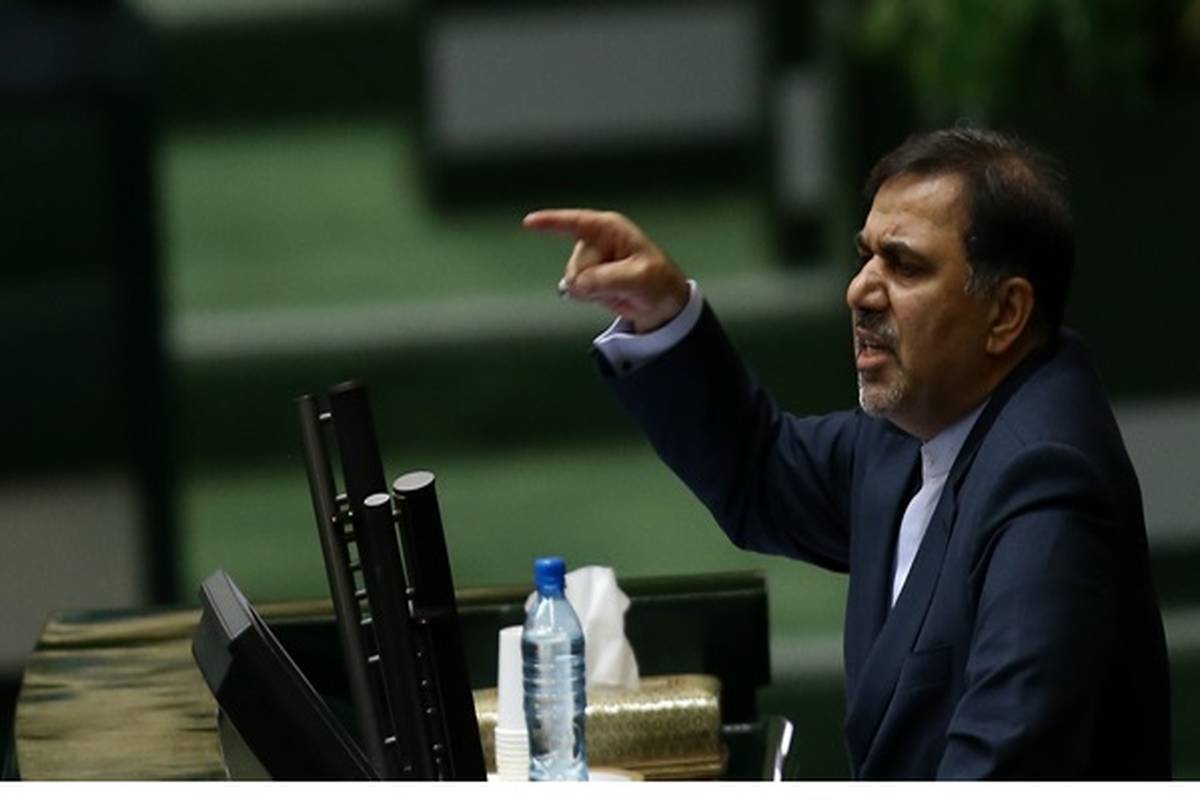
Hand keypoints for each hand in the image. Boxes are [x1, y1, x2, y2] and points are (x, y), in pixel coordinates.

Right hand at [523, 209, 689, 332]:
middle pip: (576, 264)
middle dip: (593, 279)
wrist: (660, 303)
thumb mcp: (640, 278)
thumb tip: (579, 284)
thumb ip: (608, 278)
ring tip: (618, 287)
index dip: (551, 222)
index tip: (529, 222)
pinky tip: (608, 292)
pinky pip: (575, 290)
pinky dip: (589, 295)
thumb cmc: (658, 280)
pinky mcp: (586, 277)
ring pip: (572, 279)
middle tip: (621, 284)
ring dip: (593, 289)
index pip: (576, 222)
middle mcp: (596, 241)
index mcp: (610, 229)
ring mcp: (589, 259)